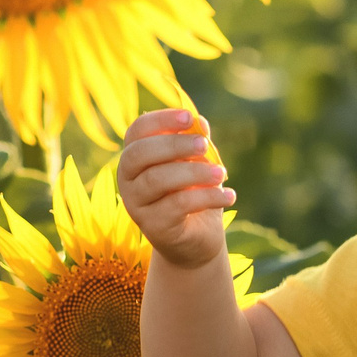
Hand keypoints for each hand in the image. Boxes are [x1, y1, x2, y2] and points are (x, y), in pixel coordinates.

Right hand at [117, 108, 234, 270]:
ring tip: (222, 173)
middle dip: (174, 144)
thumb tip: (200, 123)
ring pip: (157, 179)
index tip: (189, 117)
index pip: (137, 130)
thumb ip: (196, 142)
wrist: (197, 240)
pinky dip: (207, 197)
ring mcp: (136, 204)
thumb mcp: (198, 163)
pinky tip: (229, 196)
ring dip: (194, 172)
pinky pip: (177, 205)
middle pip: (140, 153)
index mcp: (135, 156)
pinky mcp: (152, 226)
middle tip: (204, 145)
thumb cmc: (194, 193)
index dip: (160, 120)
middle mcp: (127, 179)